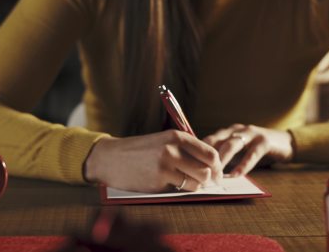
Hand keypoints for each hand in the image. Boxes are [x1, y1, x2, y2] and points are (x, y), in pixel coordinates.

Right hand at [84, 130, 222, 192]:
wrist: (110, 158)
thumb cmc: (138, 151)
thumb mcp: (162, 141)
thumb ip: (184, 148)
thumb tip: (210, 163)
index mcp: (176, 136)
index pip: (210, 152)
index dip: (218, 165)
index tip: (217, 172)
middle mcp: (172, 149)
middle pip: (207, 169)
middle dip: (212, 179)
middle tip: (211, 183)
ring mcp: (165, 166)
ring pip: (197, 182)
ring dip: (198, 186)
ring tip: (193, 185)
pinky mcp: (158, 182)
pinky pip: (181, 190)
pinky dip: (182, 190)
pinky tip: (175, 186)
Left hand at [203, 124, 293, 176]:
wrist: (285, 143)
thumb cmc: (257, 150)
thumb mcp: (238, 152)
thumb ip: (225, 158)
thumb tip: (206, 175)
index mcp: (227, 132)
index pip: (208, 140)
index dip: (198, 153)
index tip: (189, 166)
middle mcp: (236, 130)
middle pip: (216, 141)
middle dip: (207, 157)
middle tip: (199, 173)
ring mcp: (250, 134)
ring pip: (231, 144)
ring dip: (222, 160)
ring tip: (215, 174)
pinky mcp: (264, 141)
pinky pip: (252, 153)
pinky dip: (244, 164)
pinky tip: (236, 175)